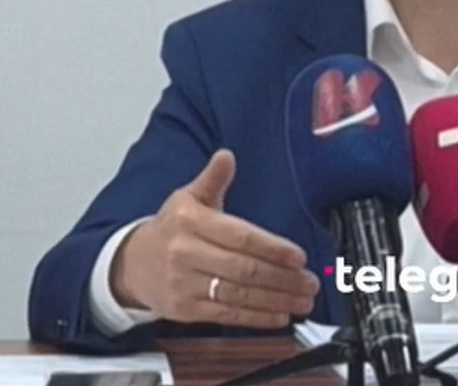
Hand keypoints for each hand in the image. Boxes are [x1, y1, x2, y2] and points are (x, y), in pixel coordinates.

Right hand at [110, 149, 319, 328]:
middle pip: (243, 269)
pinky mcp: (184, 309)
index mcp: (190, 221)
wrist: (130, 264)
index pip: (240, 237)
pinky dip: (256, 318)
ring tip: (303, 299)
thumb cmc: (170, 228)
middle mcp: (186, 253)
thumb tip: (226, 156)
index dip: (272, 248)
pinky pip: (226, 314)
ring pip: (238, 295)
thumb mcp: (187, 197)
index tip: (299, 256)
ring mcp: (184, 284)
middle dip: (282, 278)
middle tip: (310, 281)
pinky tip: (279, 316)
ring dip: (276, 300)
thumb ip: (213, 179)